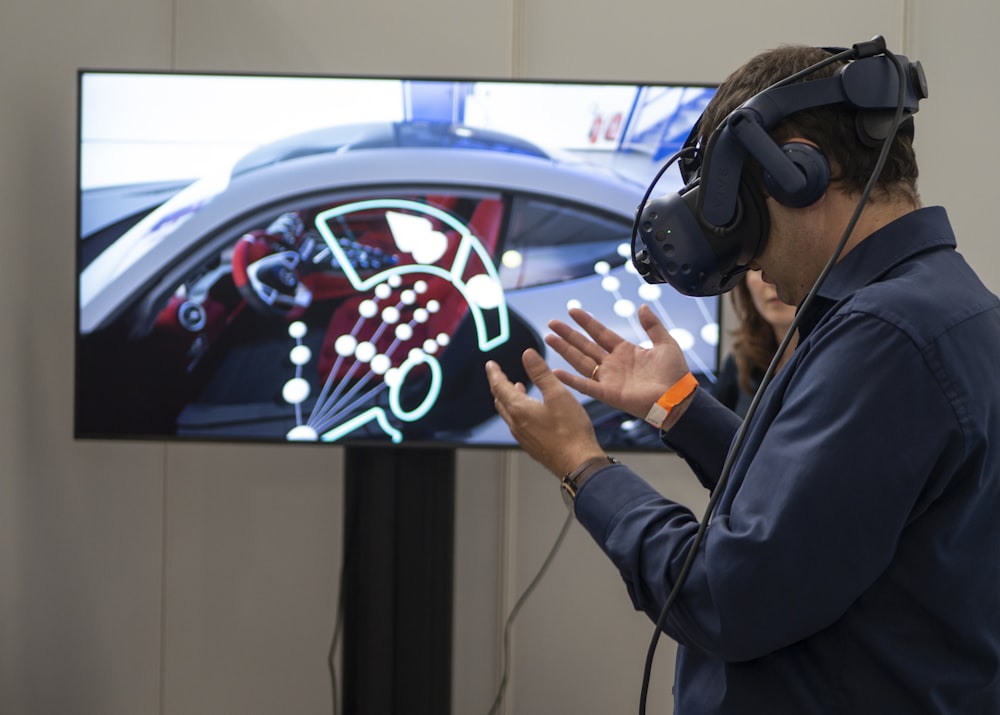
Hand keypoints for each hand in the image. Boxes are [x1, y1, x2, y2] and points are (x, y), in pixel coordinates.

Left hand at [486, 350, 605, 477]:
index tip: (490, 365)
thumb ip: (541, 373)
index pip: (499, 386)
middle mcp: (516, 424)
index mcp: (519, 409)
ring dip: (509, 398)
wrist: (578, 463)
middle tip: (499, 375)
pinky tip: (531, 411)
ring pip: (509, 413)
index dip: (494, 373)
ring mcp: (523, 437)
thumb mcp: (557, 394)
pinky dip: (518, 412)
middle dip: (499, 385)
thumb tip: (528, 355)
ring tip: (516, 388)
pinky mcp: (532, 446)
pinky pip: (517, 425)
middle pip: (500, 401)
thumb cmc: (570, 432)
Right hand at [545, 303, 690, 420]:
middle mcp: (613, 364)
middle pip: (585, 345)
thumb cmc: (675, 373)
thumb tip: (642, 306)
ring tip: (549, 339)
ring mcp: (608, 379)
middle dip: (568, 334)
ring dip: (565, 350)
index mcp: (625, 351)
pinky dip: (570, 380)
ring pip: (581, 361)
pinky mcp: (608, 394)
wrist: (678, 397)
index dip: (586, 322)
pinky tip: (556, 372)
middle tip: (552, 323)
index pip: (600, 333)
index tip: (572, 310)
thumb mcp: (665, 343)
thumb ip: (652, 325)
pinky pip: (585, 386)